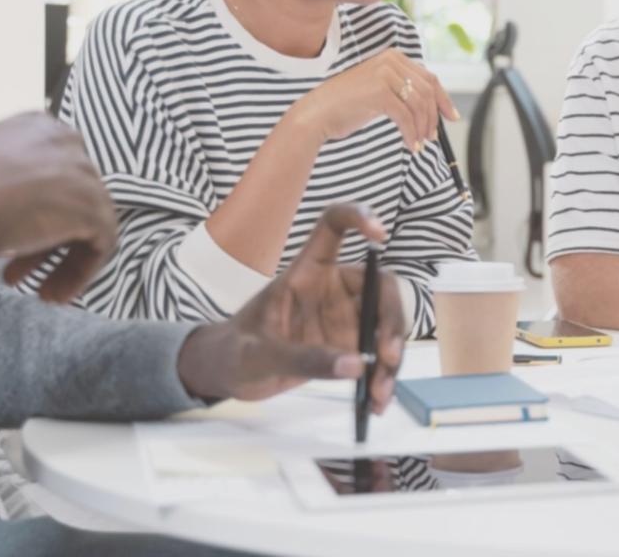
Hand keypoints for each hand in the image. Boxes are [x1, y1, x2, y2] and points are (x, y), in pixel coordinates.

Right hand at [0, 112, 117, 302]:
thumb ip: (15, 185)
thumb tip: (23, 213)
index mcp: (39, 128)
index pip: (57, 175)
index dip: (41, 215)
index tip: (17, 243)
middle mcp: (67, 142)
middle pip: (74, 198)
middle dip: (49, 240)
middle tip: (20, 271)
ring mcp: (83, 173)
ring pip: (90, 220)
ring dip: (64, 259)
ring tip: (41, 290)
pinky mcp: (90, 206)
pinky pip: (102, 242)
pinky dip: (82, 270)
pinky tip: (53, 292)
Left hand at [176, 203, 406, 404]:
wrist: (227, 376)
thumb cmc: (233, 351)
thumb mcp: (258, 356)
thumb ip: (304, 359)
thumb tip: (355, 365)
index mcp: (305, 272)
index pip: (333, 227)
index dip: (358, 217)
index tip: (379, 233)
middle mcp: (333, 289)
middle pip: (380, 286)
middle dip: (390, 319)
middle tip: (386, 356)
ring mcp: (345, 317)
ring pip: (386, 325)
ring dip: (391, 357)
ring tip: (379, 392)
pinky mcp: (349, 345)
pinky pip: (378, 357)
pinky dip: (382, 379)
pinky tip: (377, 401)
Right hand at [293, 48, 458, 151]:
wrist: (316, 114)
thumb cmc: (347, 107)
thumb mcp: (379, 92)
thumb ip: (402, 91)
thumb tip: (433, 108)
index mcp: (393, 57)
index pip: (429, 78)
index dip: (444, 99)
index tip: (451, 117)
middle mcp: (390, 61)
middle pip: (428, 91)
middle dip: (433, 117)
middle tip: (432, 137)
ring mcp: (384, 74)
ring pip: (419, 105)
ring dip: (423, 128)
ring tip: (419, 144)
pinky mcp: (379, 91)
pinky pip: (406, 117)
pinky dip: (411, 133)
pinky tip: (410, 145)